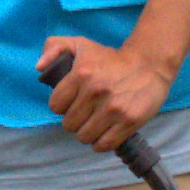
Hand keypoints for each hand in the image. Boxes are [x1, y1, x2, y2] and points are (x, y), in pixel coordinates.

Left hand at [38, 37, 172, 153]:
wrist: (149, 64)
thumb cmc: (110, 58)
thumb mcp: (80, 44)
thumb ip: (53, 47)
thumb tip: (39, 67)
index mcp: (81, 74)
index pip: (55, 106)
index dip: (62, 106)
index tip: (71, 102)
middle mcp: (95, 92)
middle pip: (69, 125)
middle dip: (75, 120)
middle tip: (85, 112)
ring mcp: (113, 109)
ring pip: (84, 137)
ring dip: (88, 132)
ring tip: (95, 122)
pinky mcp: (129, 121)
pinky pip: (104, 145)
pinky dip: (101, 143)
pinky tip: (104, 132)